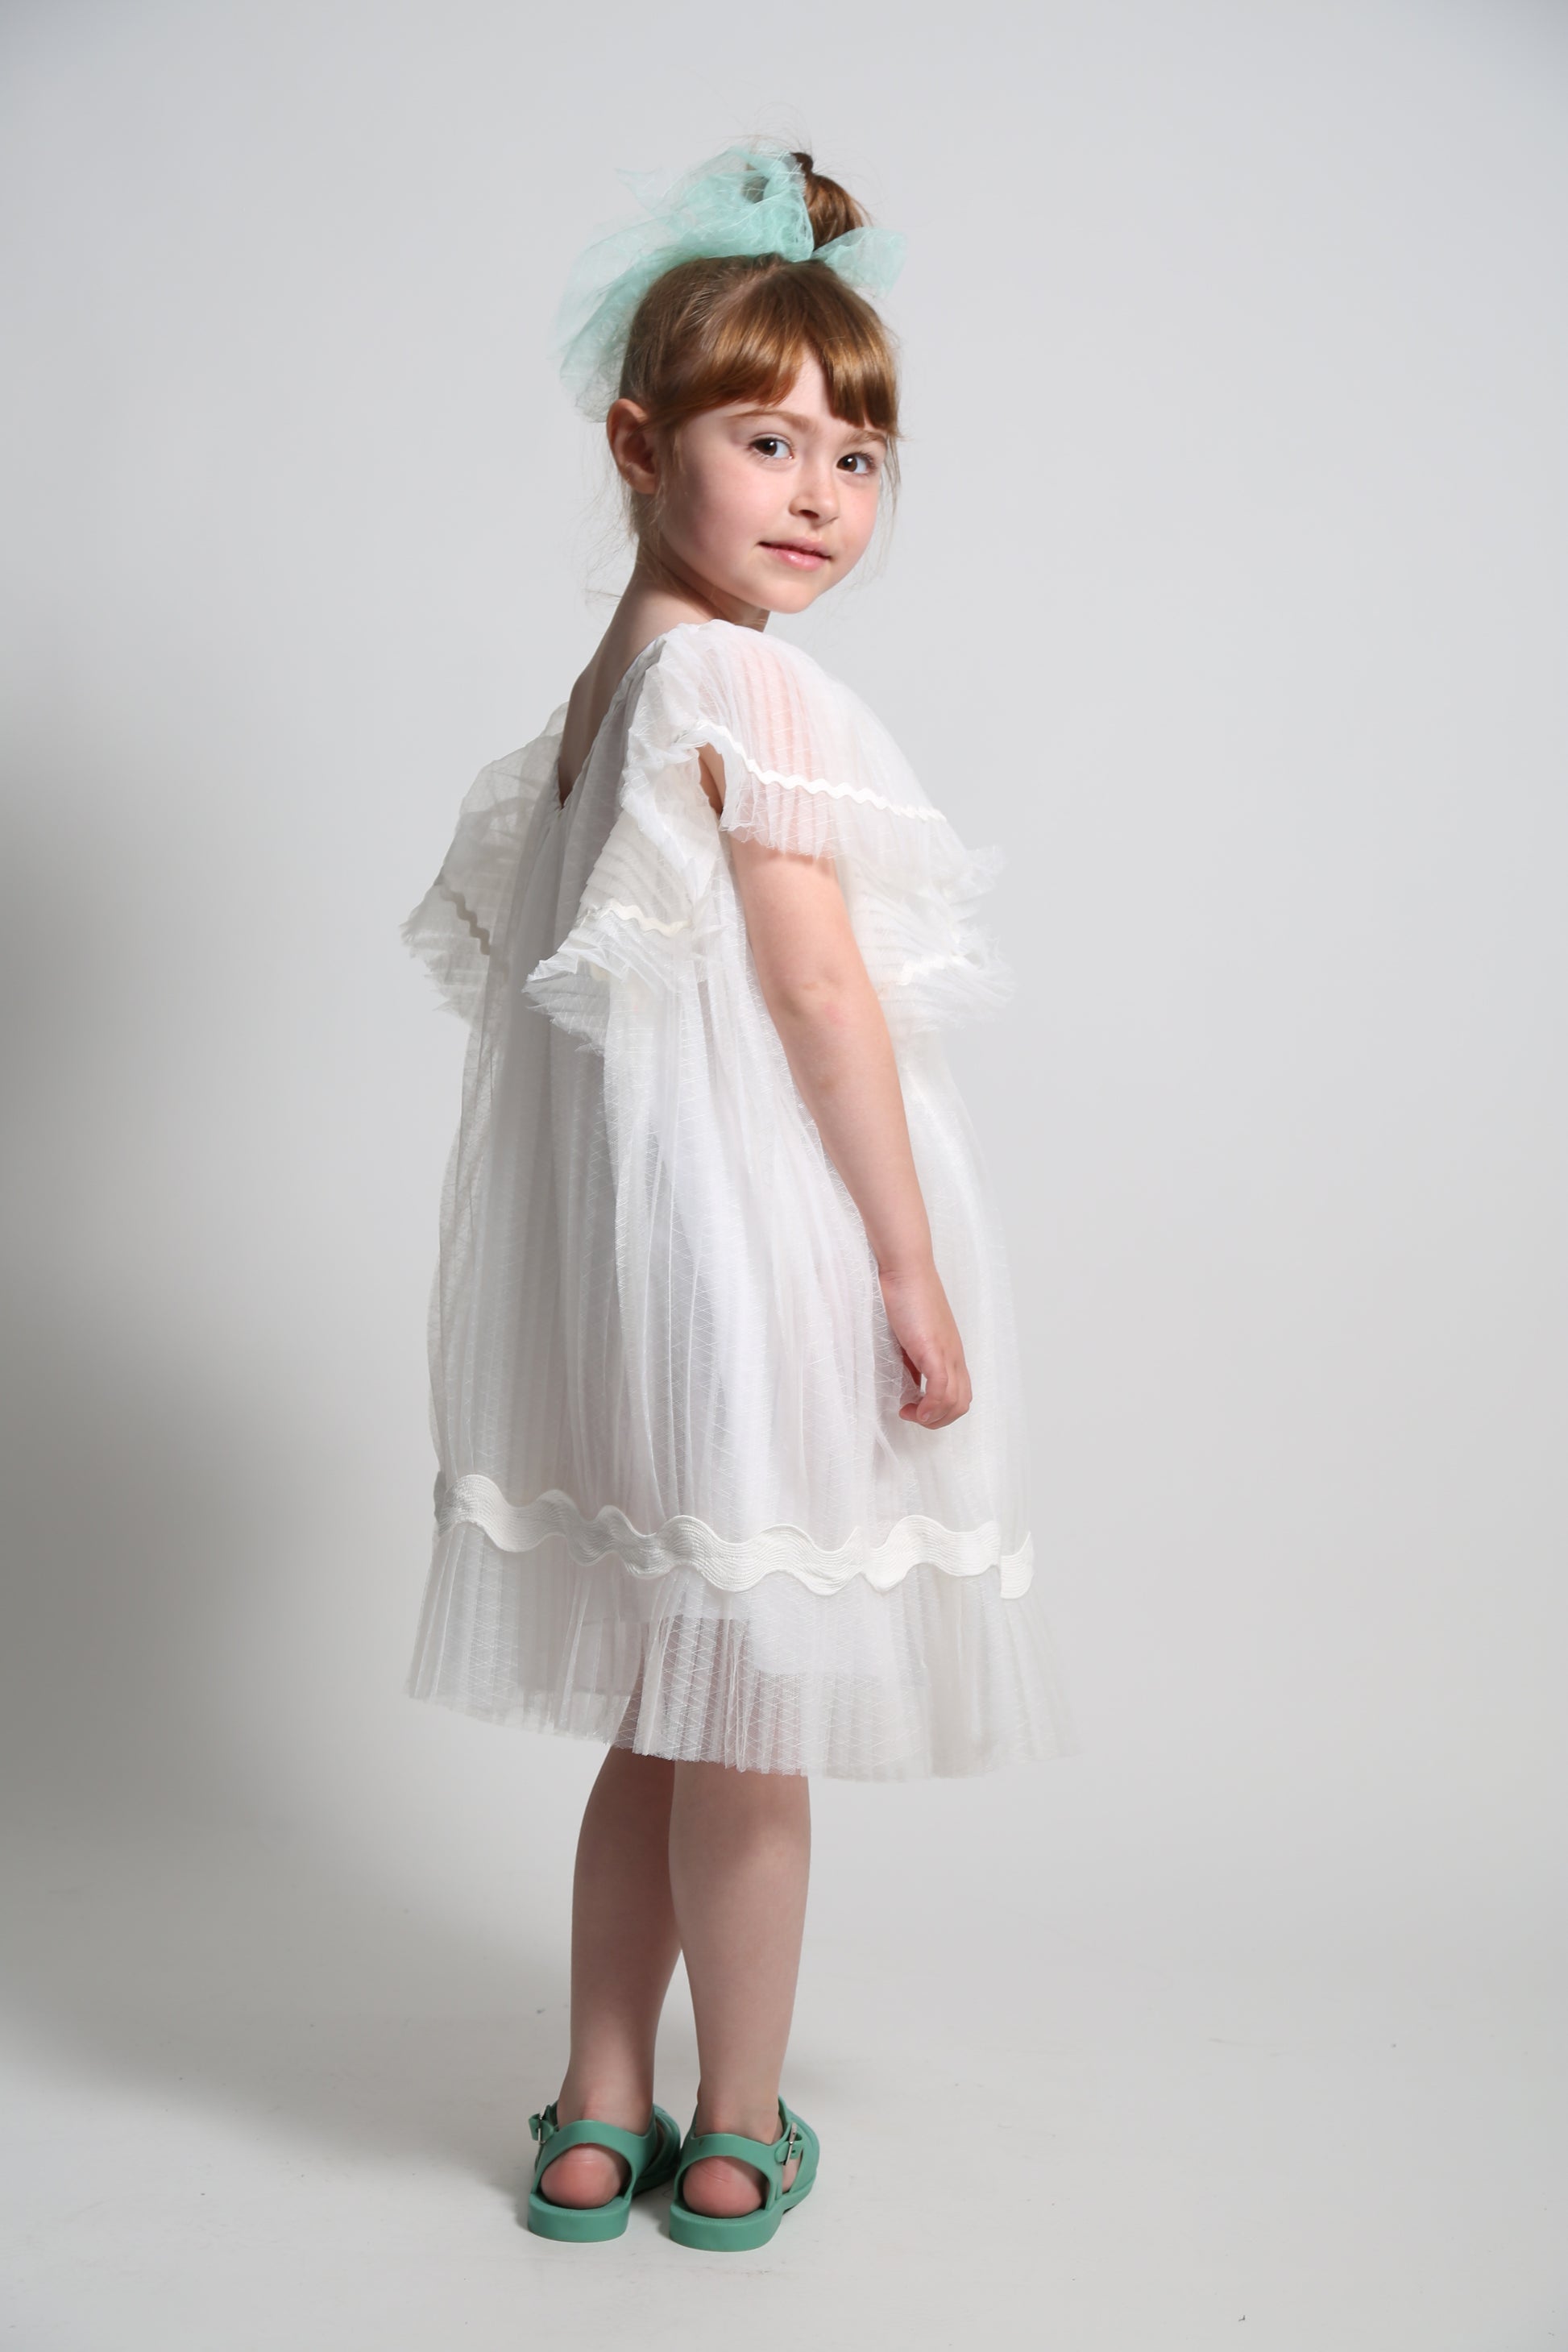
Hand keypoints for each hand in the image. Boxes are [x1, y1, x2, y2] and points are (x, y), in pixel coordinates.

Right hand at [878, 1258, 971, 1428]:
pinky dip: (929, 1407)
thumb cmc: (905, 1295)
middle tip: (912, 1414)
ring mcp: (946, 1352)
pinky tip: (911, 1406)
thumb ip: (913, 1360)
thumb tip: (910, 1384)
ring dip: (932, 1417)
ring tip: (908, 1411)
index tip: (914, 1407)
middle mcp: (954, 1355)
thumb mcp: (910, 1336)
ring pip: (956, 1402)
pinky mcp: (933, 1349)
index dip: (940, 1411)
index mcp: (951, 1352)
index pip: (961, 1394)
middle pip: (962, 1403)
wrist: (906, 1268)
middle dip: (938, 1420)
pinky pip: (941, 1389)